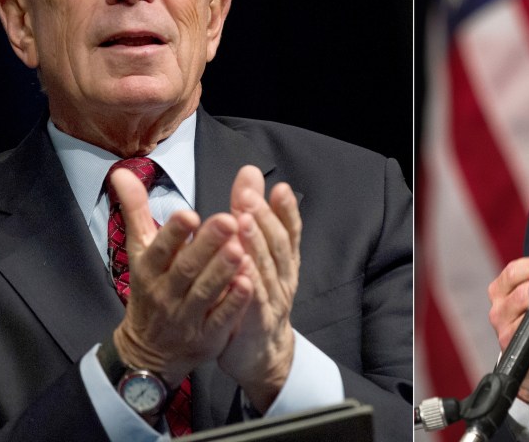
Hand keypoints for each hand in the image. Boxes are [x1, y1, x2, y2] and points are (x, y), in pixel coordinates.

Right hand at [109, 168, 252, 385]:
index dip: (174, 233)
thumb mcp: (140, 250)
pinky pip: (221, 319)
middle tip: (229, 220)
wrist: (149, 351)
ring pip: (205, 293)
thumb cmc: (149, 289)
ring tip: (241, 248)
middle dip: (206, 245)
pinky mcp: (207, 336)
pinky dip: (234, 303)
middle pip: (186, 268)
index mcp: (149, 268)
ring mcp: (186, 317)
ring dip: (222, 271)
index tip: (190, 214)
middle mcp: (165, 292)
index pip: (160, 248)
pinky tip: (249, 284)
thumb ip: (136, 210)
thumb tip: (122, 171)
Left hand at [217, 165, 302, 412]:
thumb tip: (249, 174)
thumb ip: (251, 215)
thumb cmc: (254, 299)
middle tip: (248, 197)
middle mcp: (283, 278)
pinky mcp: (256, 324)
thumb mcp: (257, 257)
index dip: (286, 210)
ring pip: (266, 270)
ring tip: (243, 223)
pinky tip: (238, 270)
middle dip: (265, 218)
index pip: (290, 231)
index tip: (278, 188)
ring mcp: (272, 301)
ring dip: (256, 245)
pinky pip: (253, 303)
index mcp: (283, 262)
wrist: (259, 354)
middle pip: (278, 245)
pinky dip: (248, 285)